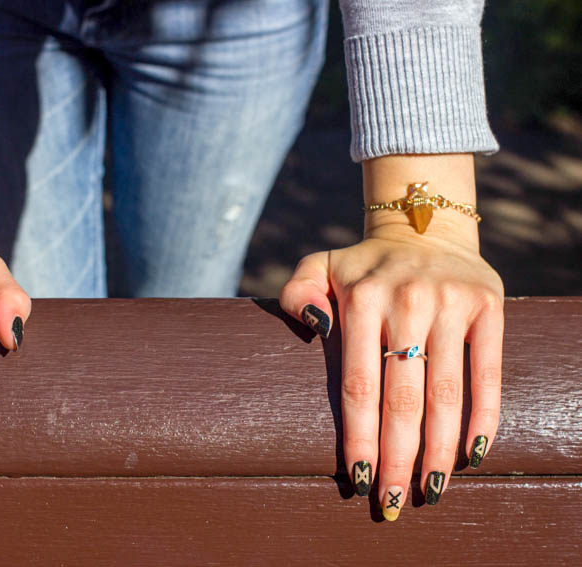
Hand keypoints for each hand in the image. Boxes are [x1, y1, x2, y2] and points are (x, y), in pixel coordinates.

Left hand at [280, 221, 502, 519]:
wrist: (424, 228)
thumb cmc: (363, 266)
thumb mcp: (318, 266)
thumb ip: (297, 292)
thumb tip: (311, 328)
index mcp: (363, 296)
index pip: (358, 382)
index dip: (359, 436)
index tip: (358, 479)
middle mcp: (408, 300)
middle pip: (403, 397)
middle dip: (398, 456)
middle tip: (393, 500)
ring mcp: (452, 303)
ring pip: (446, 393)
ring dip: (439, 449)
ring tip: (429, 490)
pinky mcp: (488, 308)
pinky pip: (488, 373)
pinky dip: (484, 417)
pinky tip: (470, 455)